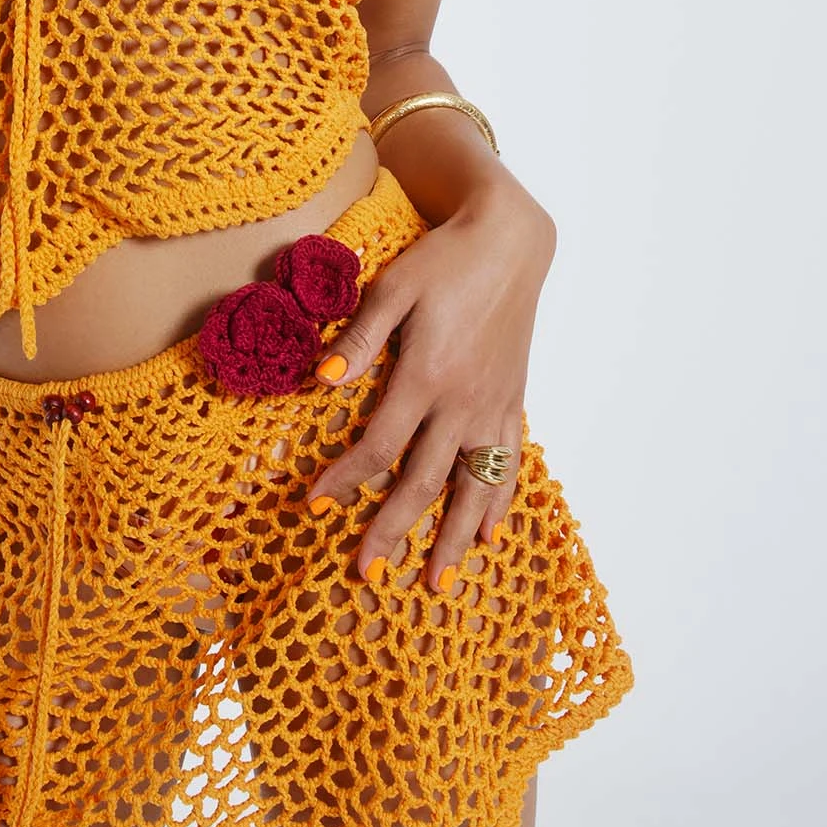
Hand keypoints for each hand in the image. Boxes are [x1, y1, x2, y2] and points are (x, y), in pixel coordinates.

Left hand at [304, 179, 556, 593]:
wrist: (508, 244)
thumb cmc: (443, 261)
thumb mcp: (393, 288)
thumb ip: (360, 339)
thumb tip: (321, 380)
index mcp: (426, 375)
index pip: (378, 446)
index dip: (344, 479)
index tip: (314, 505)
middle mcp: (463, 402)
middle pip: (423, 482)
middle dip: (392, 530)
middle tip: (368, 573)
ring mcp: (493, 406)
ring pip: (472, 487)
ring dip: (455, 538)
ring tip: (439, 582)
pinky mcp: (512, 402)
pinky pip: (507, 464)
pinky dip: (499, 502)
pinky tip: (492, 534)